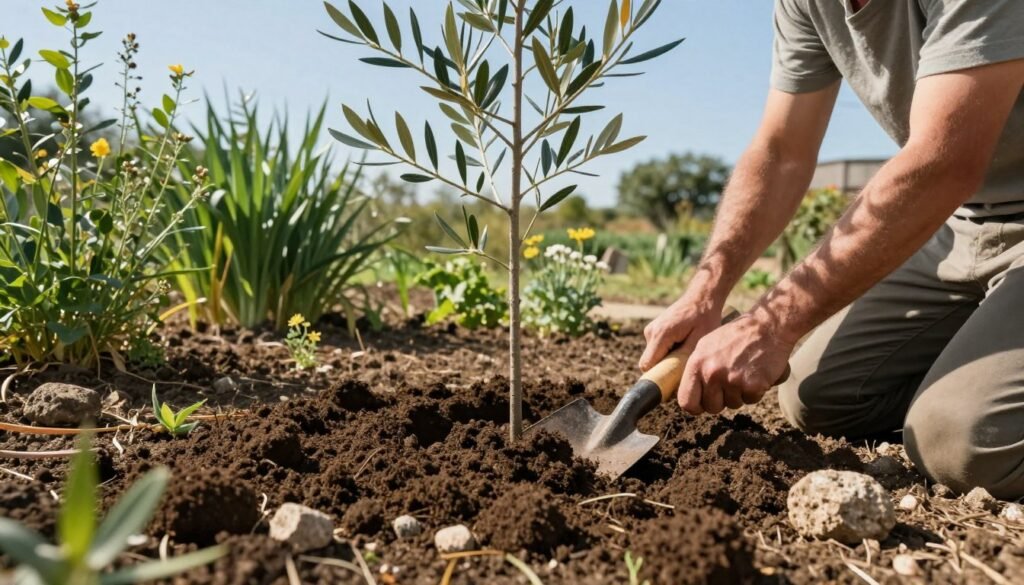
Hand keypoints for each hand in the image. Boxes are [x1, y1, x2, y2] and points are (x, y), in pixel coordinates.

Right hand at [639, 295, 722, 371]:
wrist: (701, 297)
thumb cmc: (704, 318)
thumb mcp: (698, 342)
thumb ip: (683, 361)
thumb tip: (674, 380)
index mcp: (661, 334)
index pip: (647, 366)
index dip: (658, 376)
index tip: (673, 379)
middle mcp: (651, 332)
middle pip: (650, 362)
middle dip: (664, 368)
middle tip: (684, 364)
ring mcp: (650, 330)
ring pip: (653, 356)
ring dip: (666, 359)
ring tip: (685, 351)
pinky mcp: (653, 329)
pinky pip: (656, 349)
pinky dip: (666, 352)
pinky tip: (681, 344)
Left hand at [678, 312, 793, 414]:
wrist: (766, 327)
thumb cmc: (736, 336)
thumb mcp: (706, 346)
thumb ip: (697, 369)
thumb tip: (691, 393)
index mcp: (697, 363)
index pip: (686, 401)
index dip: (696, 406)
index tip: (704, 404)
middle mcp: (711, 373)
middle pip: (711, 407)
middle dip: (721, 400)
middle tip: (730, 384)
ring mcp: (731, 380)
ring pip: (733, 404)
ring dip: (740, 394)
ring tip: (744, 373)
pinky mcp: (751, 385)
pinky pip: (751, 400)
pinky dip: (755, 391)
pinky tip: (756, 374)